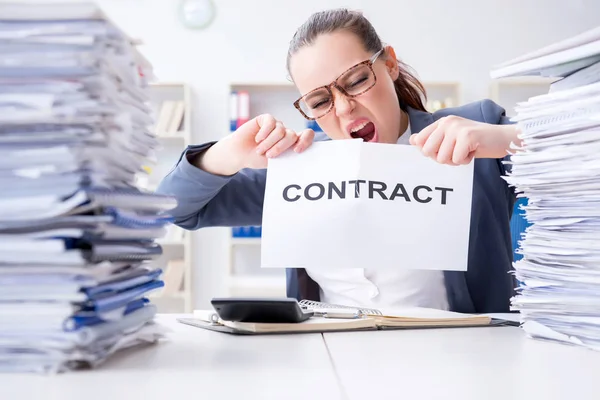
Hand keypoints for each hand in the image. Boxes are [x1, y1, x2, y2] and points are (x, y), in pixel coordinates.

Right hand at [198, 114, 314, 175]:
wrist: (239, 154)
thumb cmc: (257, 159)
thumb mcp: (273, 161)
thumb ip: (285, 155)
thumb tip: (298, 155)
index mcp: (291, 143)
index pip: (307, 135)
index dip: (306, 141)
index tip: (297, 151)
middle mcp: (285, 132)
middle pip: (291, 135)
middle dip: (280, 147)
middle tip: (269, 155)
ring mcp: (276, 125)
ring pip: (280, 130)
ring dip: (269, 143)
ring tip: (259, 150)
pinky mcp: (265, 119)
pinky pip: (270, 122)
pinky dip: (264, 133)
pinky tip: (257, 138)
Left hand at [408, 115, 519, 165]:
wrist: (503, 139)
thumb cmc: (476, 143)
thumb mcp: (451, 140)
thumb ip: (432, 140)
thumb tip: (412, 140)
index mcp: (441, 122)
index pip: (419, 141)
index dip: (431, 152)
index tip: (446, 149)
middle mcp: (447, 122)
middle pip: (428, 151)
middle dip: (442, 158)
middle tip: (457, 151)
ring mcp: (457, 127)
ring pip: (442, 158)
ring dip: (456, 160)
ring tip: (467, 151)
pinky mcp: (467, 136)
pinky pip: (456, 159)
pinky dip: (465, 161)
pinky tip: (473, 151)